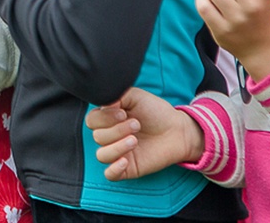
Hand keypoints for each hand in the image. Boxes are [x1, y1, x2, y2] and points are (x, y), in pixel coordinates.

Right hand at [85, 87, 202, 181]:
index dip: (104, 117)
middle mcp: (110, 136)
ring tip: (135, 140)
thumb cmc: (155, 112)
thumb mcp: (134, 96)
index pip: (91, 120)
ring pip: (102, 155)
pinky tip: (125, 161)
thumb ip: (115, 96)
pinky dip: (114, 169)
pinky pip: (110, 174)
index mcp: (107, 119)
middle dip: (116, 130)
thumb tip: (103, 105)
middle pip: (97, 137)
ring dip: (117, 147)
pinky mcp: (128, 168)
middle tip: (136, 125)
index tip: (123, 112)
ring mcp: (118, 153)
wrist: (177, 130)